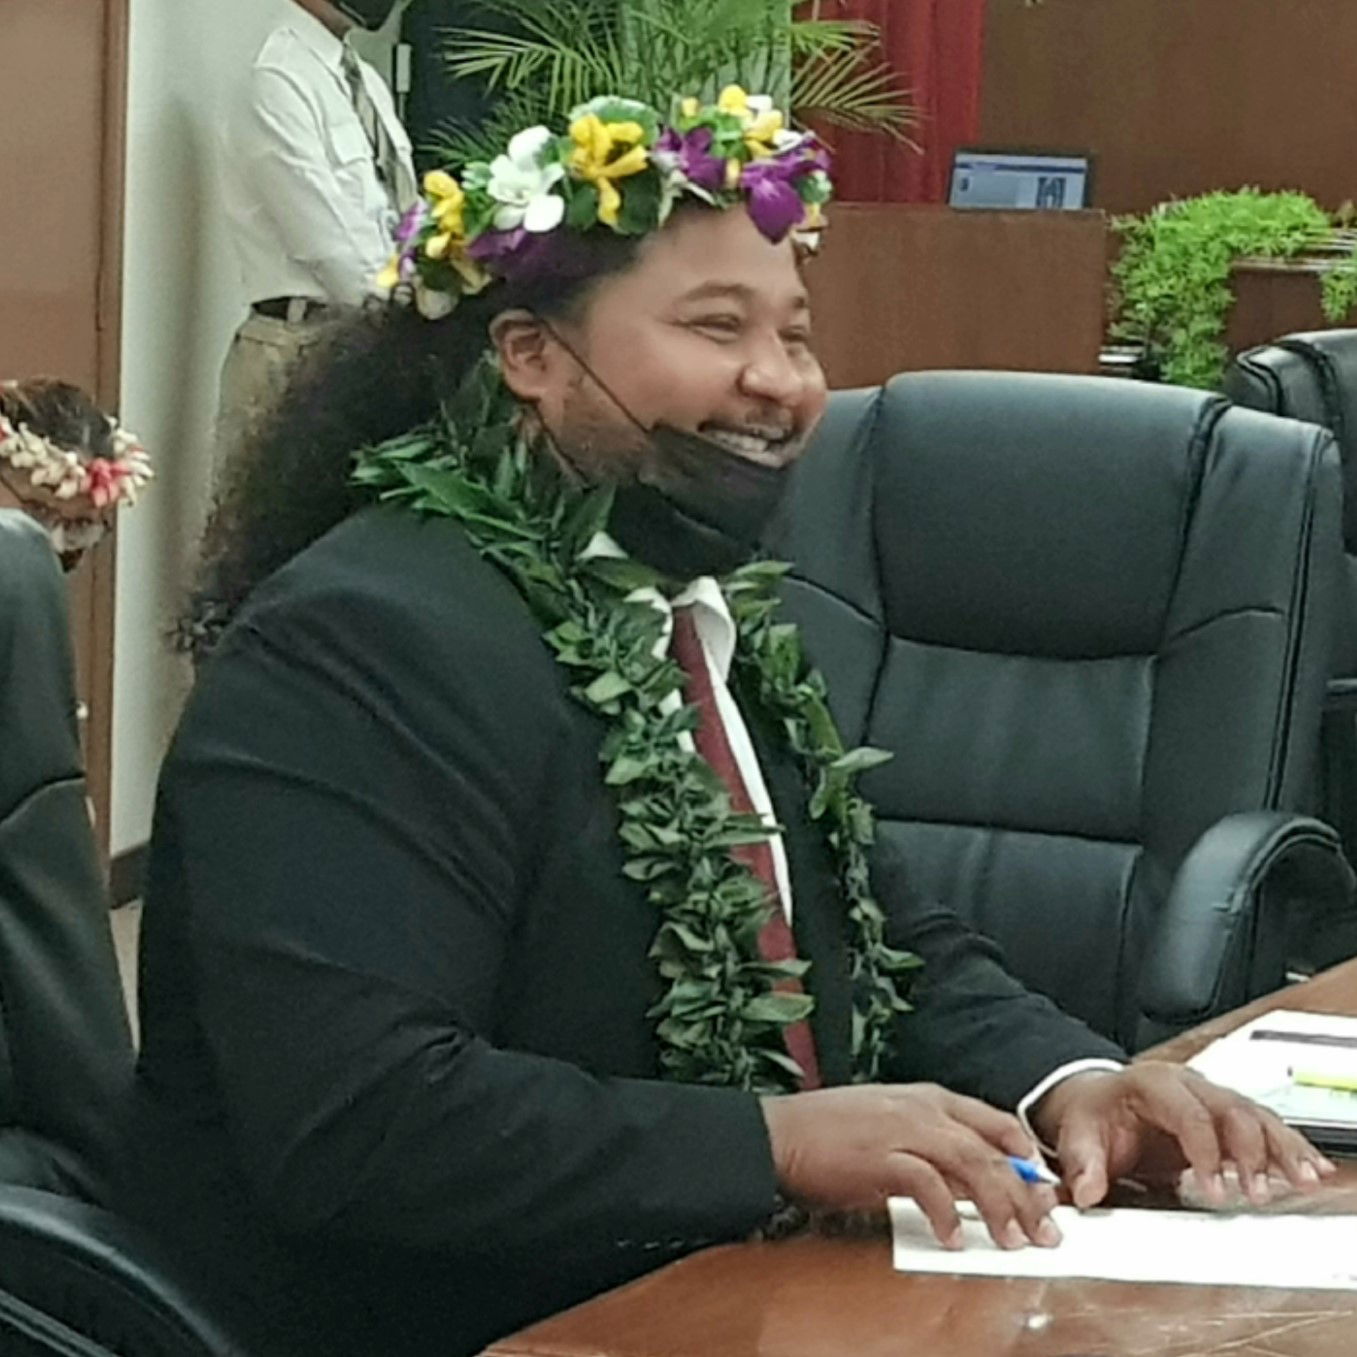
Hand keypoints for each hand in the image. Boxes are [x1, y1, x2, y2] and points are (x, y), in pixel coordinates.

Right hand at [760, 1084, 1061, 1250]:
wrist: (778, 1133)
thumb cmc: (828, 1133)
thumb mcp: (889, 1125)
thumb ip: (930, 1145)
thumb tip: (969, 1183)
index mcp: (925, 1098)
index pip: (992, 1121)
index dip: (1024, 1156)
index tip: (1044, 1187)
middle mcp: (920, 1109)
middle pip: (990, 1149)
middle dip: (1024, 1193)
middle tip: (1044, 1230)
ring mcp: (901, 1130)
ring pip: (970, 1164)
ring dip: (997, 1206)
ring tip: (1012, 1241)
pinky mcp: (879, 1158)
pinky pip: (926, 1185)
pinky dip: (945, 1214)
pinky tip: (953, 1239)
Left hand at [1031, 1063, 1338, 1207]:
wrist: (1098, 1100)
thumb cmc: (1093, 1114)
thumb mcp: (1077, 1133)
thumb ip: (1082, 1163)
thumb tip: (1086, 1191)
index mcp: (1151, 1084)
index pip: (1188, 1114)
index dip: (1204, 1152)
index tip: (1212, 1189)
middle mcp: (1187, 1085)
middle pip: (1231, 1109)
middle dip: (1249, 1151)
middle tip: (1257, 1192)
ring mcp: (1211, 1098)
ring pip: (1256, 1115)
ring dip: (1281, 1148)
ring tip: (1303, 1178)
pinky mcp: (1226, 1118)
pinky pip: (1264, 1127)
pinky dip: (1288, 1148)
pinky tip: (1309, 1169)